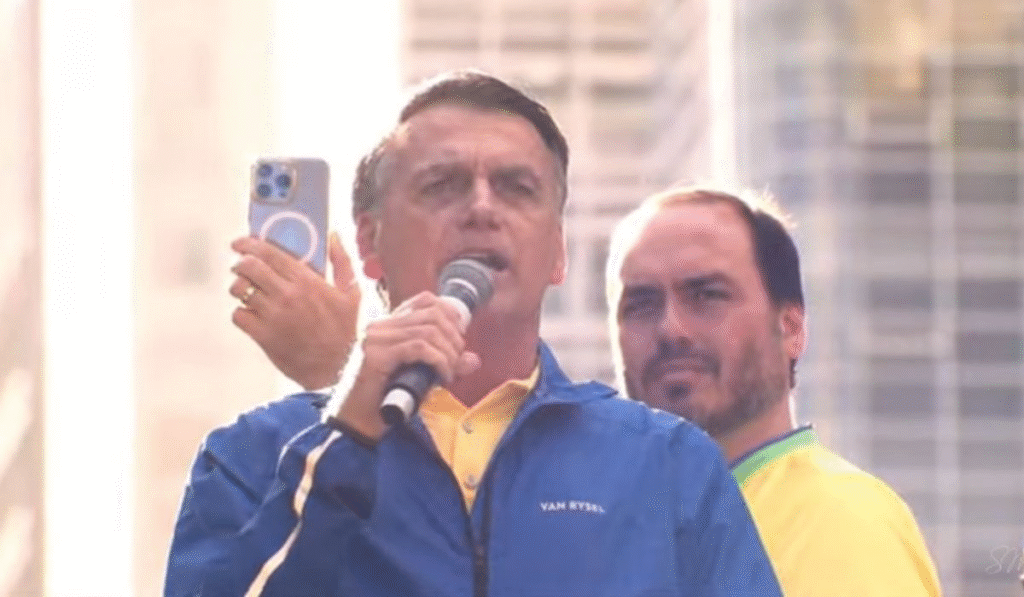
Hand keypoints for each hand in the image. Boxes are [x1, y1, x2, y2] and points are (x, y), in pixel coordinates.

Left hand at [229, 232, 360, 389]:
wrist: (339, 367)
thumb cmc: (346, 329)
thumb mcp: (351, 292)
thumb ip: (341, 260)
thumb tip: (333, 236)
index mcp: (307, 280)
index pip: (268, 253)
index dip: (249, 244)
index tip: (240, 243)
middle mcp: (287, 295)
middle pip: (248, 267)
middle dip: (239, 264)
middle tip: (240, 266)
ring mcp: (273, 316)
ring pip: (239, 290)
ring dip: (239, 287)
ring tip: (246, 291)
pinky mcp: (264, 336)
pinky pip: (238, 315)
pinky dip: (240, 313)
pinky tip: (251, 314)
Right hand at [334, 292, 480, 440]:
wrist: (356, 422)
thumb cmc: (385, 400)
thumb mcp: (421, 377)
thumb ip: (445, 364)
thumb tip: (473, 359)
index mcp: (388, 325)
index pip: (425, 300)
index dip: (451, 315)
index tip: (459, 339)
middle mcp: (379, 326)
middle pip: (432, 314)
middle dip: (454, 338)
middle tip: (456, 362)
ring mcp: (376, 339)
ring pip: (428, 331)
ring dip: (448, 352)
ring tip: (449, 372)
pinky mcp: (376, 356)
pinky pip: (419, 348)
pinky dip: (439, 361)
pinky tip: (442, 377)